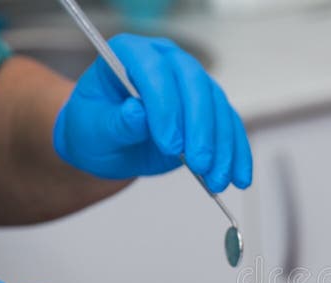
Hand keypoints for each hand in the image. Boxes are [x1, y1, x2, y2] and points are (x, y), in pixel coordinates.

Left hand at [53, 33, 252, 192]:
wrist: (110, 144)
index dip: (165, 105)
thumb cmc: (94, 131)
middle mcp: (166, 61)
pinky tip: (238, 177)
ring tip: (217, 179)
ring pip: (217, 107)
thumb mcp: (92, 131)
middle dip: (201, 128)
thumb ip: (114, 123)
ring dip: (222, 146)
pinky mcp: (210, 108)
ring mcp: (192, 83)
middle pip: (194, 84)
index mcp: (130, 54)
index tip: (169, 144)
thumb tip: (137, 114)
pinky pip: (230, 127)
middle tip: (200, 163)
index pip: (154, 70)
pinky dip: (236, 153)